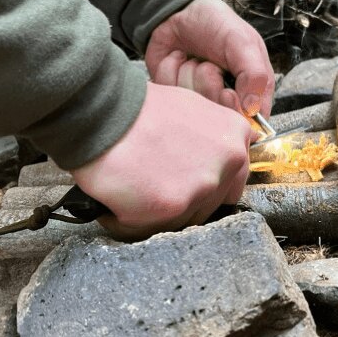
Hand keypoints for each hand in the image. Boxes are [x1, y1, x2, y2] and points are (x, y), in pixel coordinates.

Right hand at [70, 82, 251, 239]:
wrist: (102, 109)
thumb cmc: (138, 107)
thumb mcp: (192, 108)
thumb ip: (213, 135)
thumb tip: (220, 155)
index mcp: (235, 135)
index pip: (233, 177)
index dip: (203, 182)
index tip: (182, 179)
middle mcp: (229, 161)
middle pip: (211, 202)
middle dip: (182, 198)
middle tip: (152, 181)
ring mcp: (204, 185)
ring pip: (184, 218)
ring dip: (157, 211)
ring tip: (133, 185)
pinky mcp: (174, 206)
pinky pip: (153, 229)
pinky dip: (129, 219)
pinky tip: (117, 196)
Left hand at [145, 0, 274, 116]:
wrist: (179, 10)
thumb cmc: (216, 24)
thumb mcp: (243, 42)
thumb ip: (255, 75)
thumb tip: (253, 110)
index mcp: (251, 89)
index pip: (251, 121)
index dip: (237, 113)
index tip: (227, 92)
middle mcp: (225, 99)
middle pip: (217, 117)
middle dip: (209, 83)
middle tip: (210, 63)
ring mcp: (198, 99)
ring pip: (191, 104)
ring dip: (189, 73)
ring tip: (193, 57)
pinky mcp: (175, 95)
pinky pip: (169, 94)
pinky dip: (171, 70)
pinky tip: (177, 58)